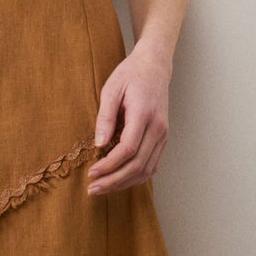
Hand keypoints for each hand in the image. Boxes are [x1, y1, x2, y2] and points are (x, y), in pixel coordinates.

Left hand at [85, 41, 171, 195]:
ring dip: (124, 183)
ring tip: (103, 188)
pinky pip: (152, 164)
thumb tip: (98, 145)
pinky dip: (136, 177)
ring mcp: (163, 134)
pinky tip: (120, 180)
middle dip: (114, 181)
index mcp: (144, 113)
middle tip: (93, 189)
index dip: (109, 165)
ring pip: (147, 169)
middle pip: (138, 165)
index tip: (91, 173)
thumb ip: (105, 117)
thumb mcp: (111, 89)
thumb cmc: (130, 75)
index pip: (128, 149)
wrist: (155, 66)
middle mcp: (158, 127)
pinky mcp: (163, 138)